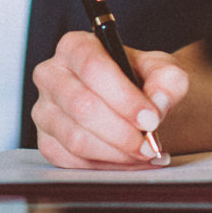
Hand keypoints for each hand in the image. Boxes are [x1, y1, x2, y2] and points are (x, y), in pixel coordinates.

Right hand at [32, 30, 187, 167]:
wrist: (136, 105)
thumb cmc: (144, 81)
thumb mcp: (164, 71)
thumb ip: (168, 80)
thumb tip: (157, 102)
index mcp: (75, 46)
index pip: (93, 68)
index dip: (123, 97)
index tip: (150, 119)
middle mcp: (51, 75)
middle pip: (82, 106)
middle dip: (122, 132)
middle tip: (151, 144)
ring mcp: (43, 110)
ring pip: (76, 139)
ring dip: (116, 153)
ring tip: (145, 153)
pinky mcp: (46, 141)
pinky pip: (72, 161)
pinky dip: (105, 166)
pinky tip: (128, 161)